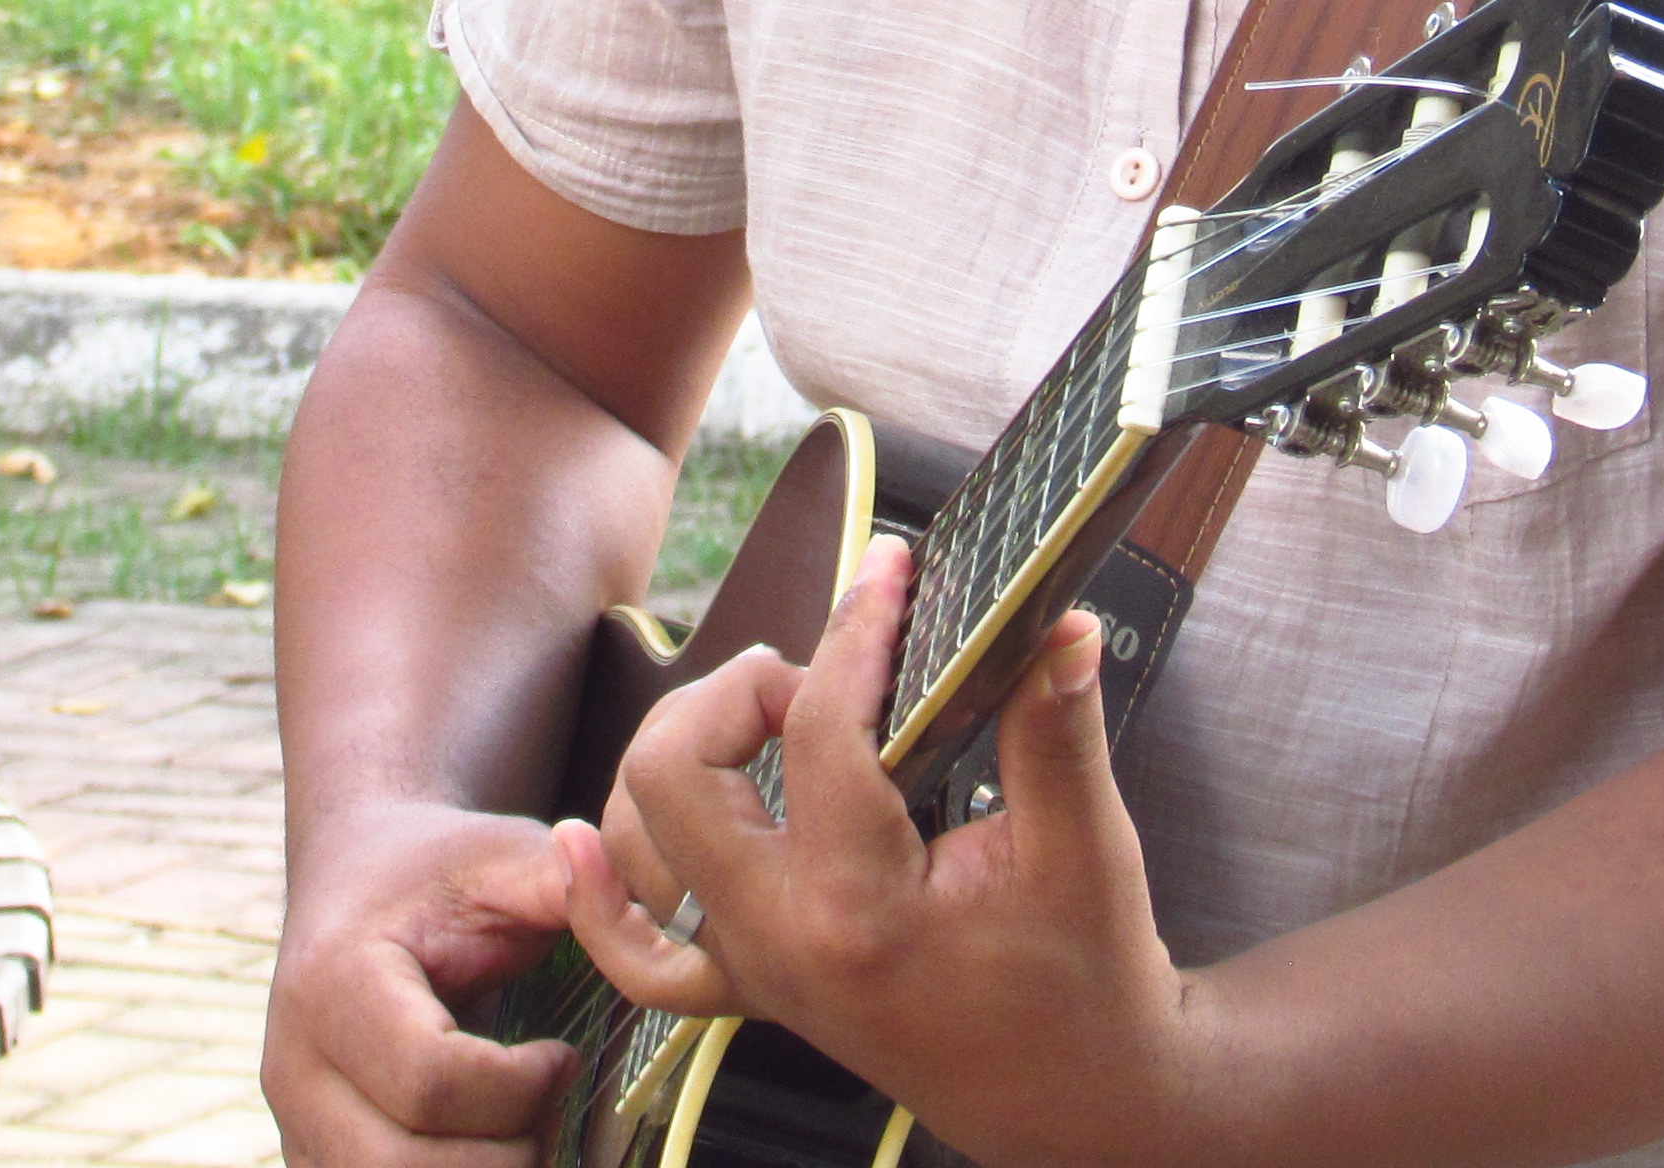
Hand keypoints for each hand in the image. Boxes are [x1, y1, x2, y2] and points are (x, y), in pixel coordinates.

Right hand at [263, 797, 574, 1167]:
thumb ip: (570, 885)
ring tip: (528, 1133)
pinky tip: (492, 1147)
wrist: (356, 876)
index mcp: (334, 983)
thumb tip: (650, 911)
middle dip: (504, 1155)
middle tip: (553, 1110)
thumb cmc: (439, 868)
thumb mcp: (505, 854)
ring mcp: (294, 1124)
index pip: (429, 1081)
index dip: (518, 1087)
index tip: (563, 1054)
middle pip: (400, 1166)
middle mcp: (294, 1068)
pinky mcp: (310, 1159)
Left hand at [556, 538, 1205, 1167]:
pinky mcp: (756, 991)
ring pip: (638, 837)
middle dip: (739, 688)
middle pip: (677, 770)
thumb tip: (1060, 622)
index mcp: (858, 904)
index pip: (817, 728)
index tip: (892, 567)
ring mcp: (757, 971)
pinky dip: (601, 894)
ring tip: (764, 711)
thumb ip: (1057, 727)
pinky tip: (579, 838)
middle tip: (823, 670)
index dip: (857, 626)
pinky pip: (639, 956)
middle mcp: (782, 939)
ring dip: (679, 752)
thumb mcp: (1084, 848)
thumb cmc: (1084, 977)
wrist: (1077, 1097)